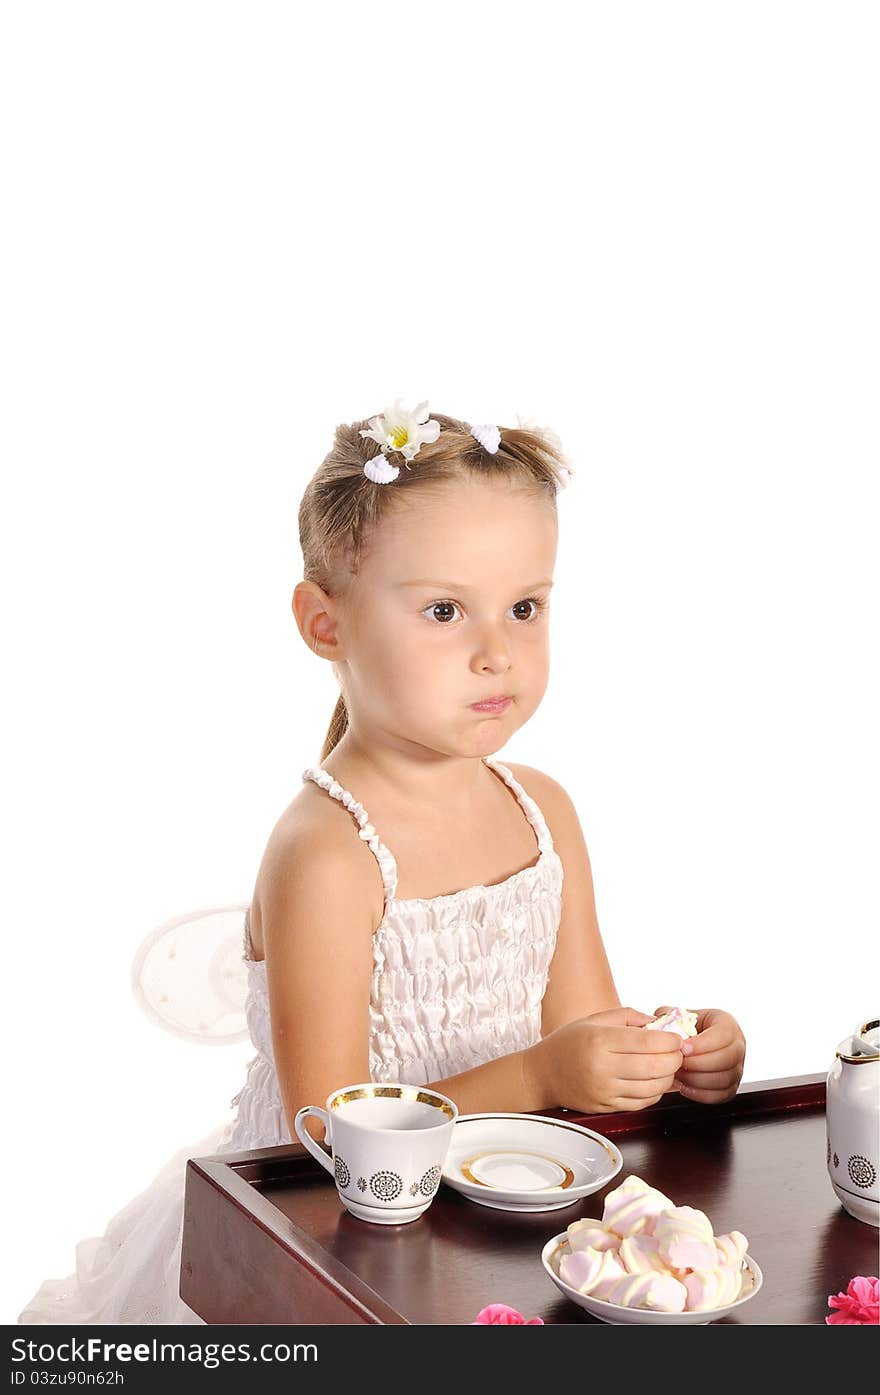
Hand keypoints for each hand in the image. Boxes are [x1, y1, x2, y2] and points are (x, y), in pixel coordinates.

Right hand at [528, 1006, 684, 1113]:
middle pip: (655, 1067)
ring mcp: (605, 1091)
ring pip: (652, 1089)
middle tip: (678, 1053)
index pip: (648, 1042)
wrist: (542, 1074)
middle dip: (675, 1060)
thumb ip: (629, 1017)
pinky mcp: (606, 1106)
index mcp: (600, 1040)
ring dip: (668, 1078)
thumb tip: (659, 1022)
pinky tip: (654, 1082)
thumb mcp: (594, 1020)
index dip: (670, 1041)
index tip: (677, 1038)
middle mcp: (602, 1067)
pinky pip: (641, 1103)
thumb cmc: (568, 1043)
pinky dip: (655, 1093)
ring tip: (668, 1067)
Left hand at [654, 1005, 745, 1103]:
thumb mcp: (677, 1015)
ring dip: (698, 1080)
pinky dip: (702, 1094)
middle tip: (679, 1063)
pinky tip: (685, 1087)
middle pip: (727, 1059)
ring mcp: (738, 1067)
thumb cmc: (685, 1029)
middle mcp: (737, 1046)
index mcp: (727, 1024)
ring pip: (725, 1079)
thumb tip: (658, 1023)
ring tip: (680, 1075)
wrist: (690, 1043)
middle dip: (699, 1064)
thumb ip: (668, 1016)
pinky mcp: (732, 1086)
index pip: (723, 1034)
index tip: (683, 1048)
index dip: (703, 1044)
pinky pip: (722, 1095)